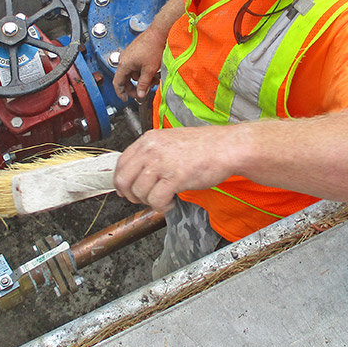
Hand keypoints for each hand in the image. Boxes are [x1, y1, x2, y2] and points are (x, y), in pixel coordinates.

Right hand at [112, 29, 165, 99]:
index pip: (118, 82)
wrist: (159, 33)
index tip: (126, 99)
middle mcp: (124, 59)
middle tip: (144, 92)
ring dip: (143, 78)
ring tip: (154, 80)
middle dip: (137, 86)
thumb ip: (143, 84)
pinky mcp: (136, 52)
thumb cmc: (153, 48)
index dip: (121, 93)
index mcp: (124, 64)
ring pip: (134, 72)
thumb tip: (140, 95)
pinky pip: (137, 65)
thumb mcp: (149, 70)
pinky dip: (144, 71)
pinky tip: (154, 72)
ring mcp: (130, 55)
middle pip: (127, 78)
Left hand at [113, 126, 241, 212]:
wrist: (226, 148)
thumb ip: (152, 154)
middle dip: (131, 195)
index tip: (126, 191)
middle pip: (123, 180)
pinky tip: (171, 201)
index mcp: (148, 140)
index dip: (121, 182)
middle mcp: (151, 150)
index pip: (121, 163)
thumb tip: (137, 173)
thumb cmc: (204, 146)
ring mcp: (162, 163)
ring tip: (164, 198)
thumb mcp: (170, 141)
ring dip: (150, 201)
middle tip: (142, 199)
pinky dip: (162, 206)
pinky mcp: (174, 178)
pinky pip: (156, 200)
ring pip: (139, 192)